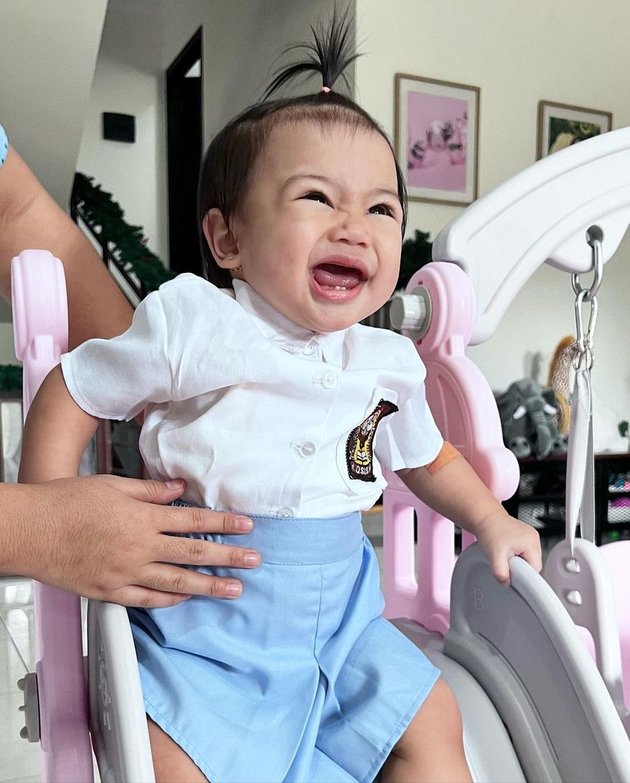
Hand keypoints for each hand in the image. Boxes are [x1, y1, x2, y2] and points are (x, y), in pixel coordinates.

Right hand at [15, 475, 259, 606]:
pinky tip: (185, 598)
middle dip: (228, 557)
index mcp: (142, 517)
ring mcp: (125, 573)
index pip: (194, 520)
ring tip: (233, 590)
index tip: (247, 527)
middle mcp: (139, 547)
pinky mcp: (109, 591)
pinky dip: (169, 600)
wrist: (29, 530)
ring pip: (176, 582)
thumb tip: (180, 489)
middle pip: (193, 553)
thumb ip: (150, 491)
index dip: (224, 523)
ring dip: (208, 586)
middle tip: (254, 562)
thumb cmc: (67, 502)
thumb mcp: (112, 485)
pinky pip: (146, 599)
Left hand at [474, 510, 541, 585]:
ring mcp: (531, 536)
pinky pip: (525, 553)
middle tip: (506, 562)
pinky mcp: (526, 536)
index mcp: (531, 542)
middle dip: (521, 568)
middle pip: (533, 565)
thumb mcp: (494, 554)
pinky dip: (517, 556)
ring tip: (505, 555)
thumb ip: (500, 572)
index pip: (535, 569)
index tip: (514, 576)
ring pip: (529, 559)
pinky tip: (507, 551)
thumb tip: (506, 582)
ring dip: (519, 562)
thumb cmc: (490, 530)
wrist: (485, 517)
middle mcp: (534, 538)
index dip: (524, 576)